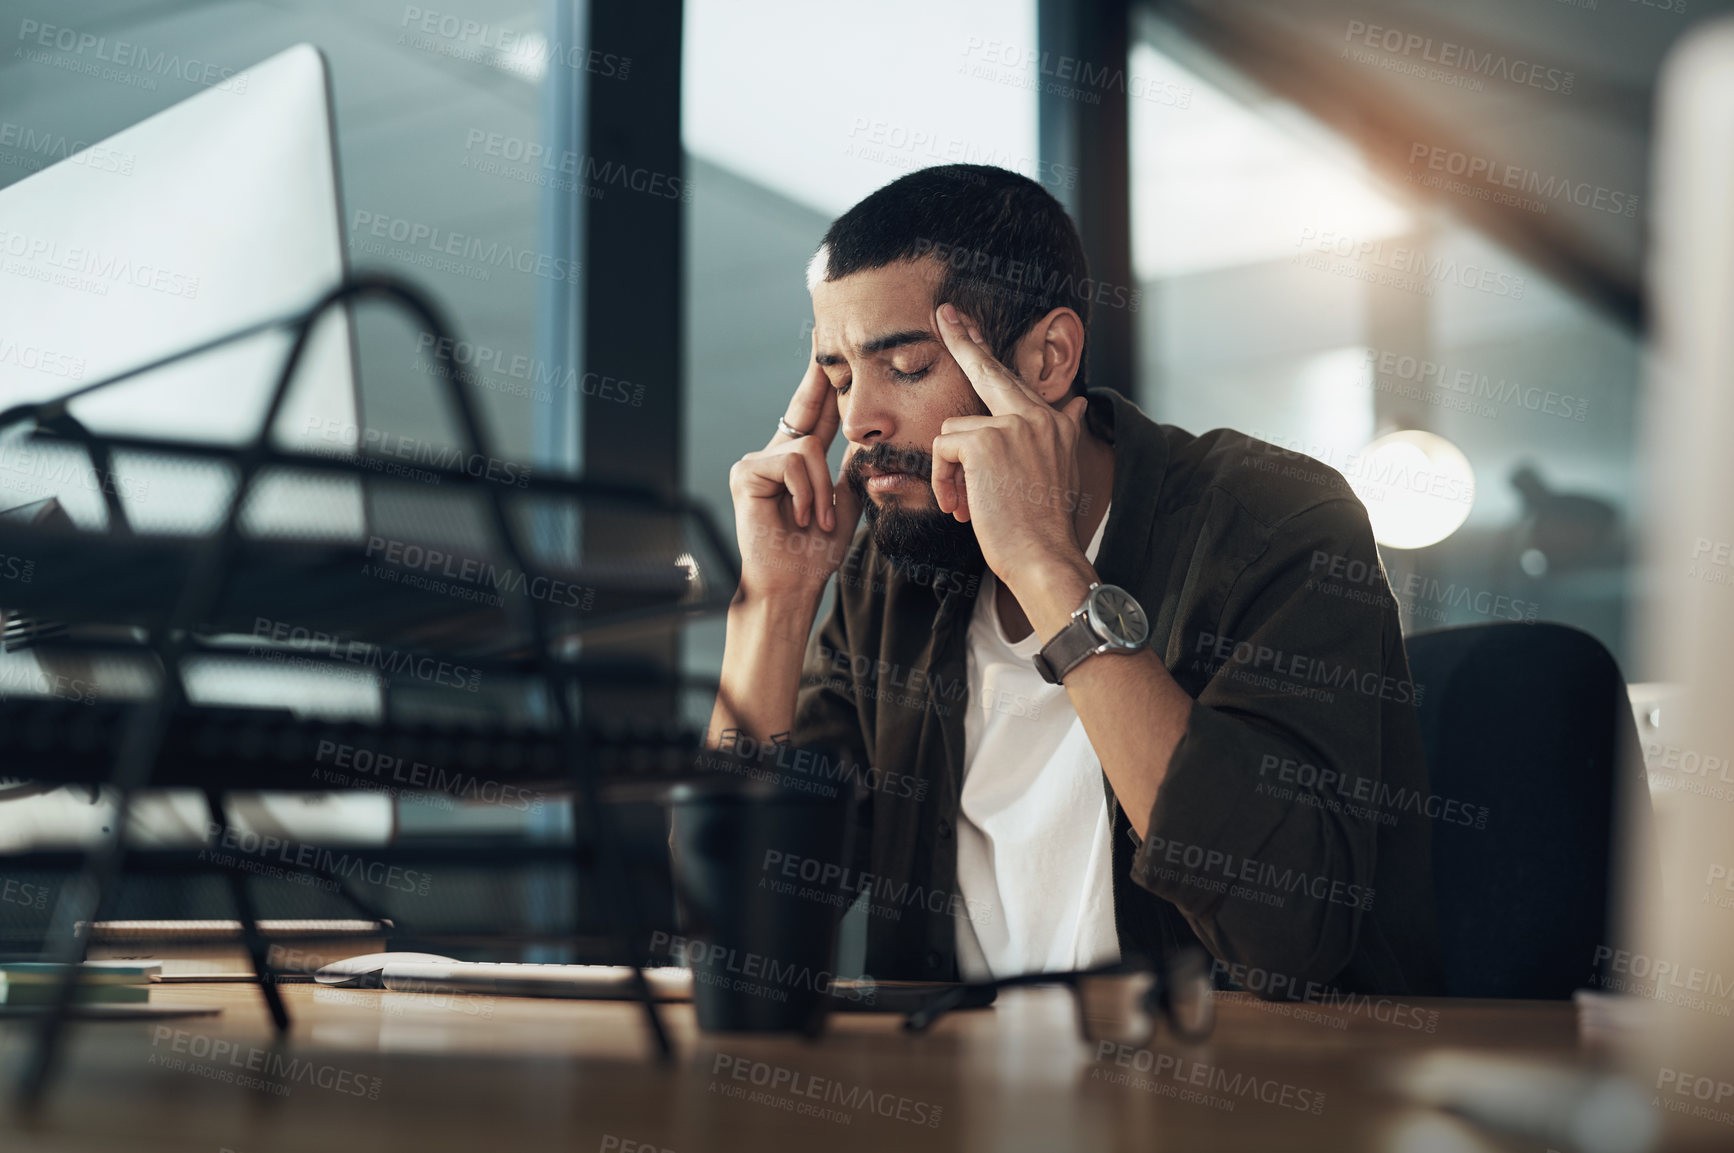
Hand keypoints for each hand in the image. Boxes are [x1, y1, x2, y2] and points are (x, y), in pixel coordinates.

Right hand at [727, 351, 862, 601]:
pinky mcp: (745, 472)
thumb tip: (866, 440)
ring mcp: (756, 462)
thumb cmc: (814, 553)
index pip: (815, 415)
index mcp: (797, 462)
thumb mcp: (843, 505)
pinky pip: (792, 464)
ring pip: (807, 448)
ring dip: (820, 491)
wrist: (791, 584)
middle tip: (825, 336)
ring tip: (814, 520)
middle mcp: (774, 455)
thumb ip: (851, 472)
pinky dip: (804, 494)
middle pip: (803, 406)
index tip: (828, 349)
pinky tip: (797, 518)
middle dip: (818, 375)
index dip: (823, 382)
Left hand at [931, 302, 1089, 591]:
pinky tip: (962, 507)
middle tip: (943, 312)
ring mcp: (1011, 426)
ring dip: (949, 473)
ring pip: (952, 433)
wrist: (1045, 558)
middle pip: (987, 370)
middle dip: (963, 339)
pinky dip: (943, 481)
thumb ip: (1063, 429)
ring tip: (968, 505)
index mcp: (1051, 421)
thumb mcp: (1058, 470)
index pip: (1012, 378)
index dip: (985, 349)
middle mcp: (1036, 415)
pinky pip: (942, 450)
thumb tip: (1079, 399)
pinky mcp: (984, 443)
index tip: (964, 321)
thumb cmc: (1044, 525)